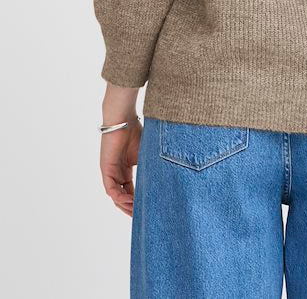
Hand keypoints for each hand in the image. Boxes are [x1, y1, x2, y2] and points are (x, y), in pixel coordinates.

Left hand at [100, 84, 140, 216]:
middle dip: (132, 208)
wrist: (124, 118)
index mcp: (125, 169)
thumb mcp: (147, 154)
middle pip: (123, 197)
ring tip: (137, 212)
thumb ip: (152, 166)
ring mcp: (110, 171)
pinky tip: (130, 201)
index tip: (149, 210)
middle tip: (143, 217)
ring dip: (126, 205)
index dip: (139, 202)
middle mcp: (117, 172)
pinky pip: (111, 189)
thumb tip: (171, 174)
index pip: (131, 191)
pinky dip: (120, 197)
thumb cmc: (136, 131)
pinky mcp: (106, 169)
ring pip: (116, 196)